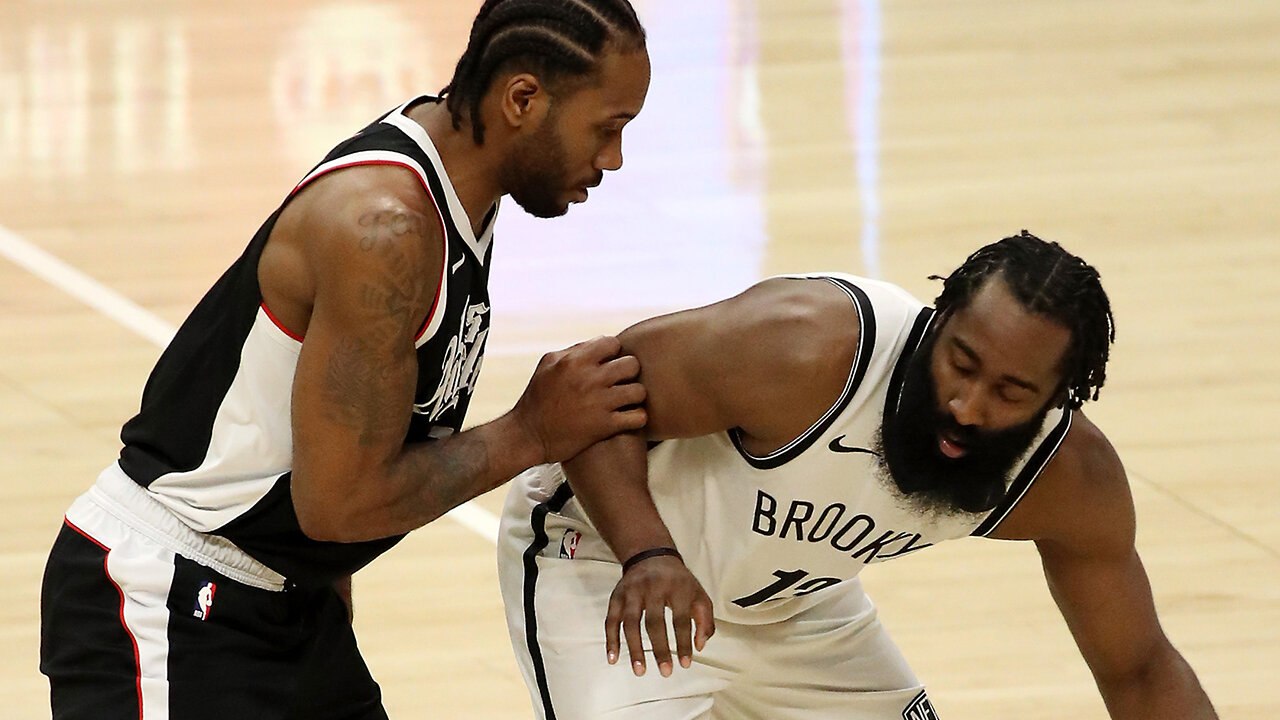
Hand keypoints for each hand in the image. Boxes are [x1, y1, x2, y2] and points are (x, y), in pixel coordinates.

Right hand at [512, 336, 646, 463]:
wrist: (527, 436)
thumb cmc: (537, 398)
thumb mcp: (547, 365)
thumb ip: (574, 351)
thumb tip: (599, 343)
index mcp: (575, 360)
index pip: (613, 343)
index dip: (613, 354)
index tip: (608, 366)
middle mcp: (589, 378)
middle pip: (632, 365)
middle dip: (628, 374)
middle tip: (620, 384)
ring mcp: (599, 403)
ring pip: (639, 391)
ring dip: (634, 397)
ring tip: (626, 403)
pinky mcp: (604, 426)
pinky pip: (638, 417)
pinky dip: (636, 419)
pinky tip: (627, 419)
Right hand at [605, 555, 714, 676]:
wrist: (651, 555)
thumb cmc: (679, 581)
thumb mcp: (699, 594)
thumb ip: (705, 620)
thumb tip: (699, 647)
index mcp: (677, 587)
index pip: (681, 619)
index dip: (683, 643)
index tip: (685, 664)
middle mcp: (652, 588)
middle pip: (654, 622)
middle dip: (660, 649)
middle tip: (665, 672)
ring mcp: (632, 591)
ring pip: (630, 622)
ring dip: (634, 648)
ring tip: (640, 670)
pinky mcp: (617, 595)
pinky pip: (611, 620)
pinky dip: (611, 639)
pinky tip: (613, 657)